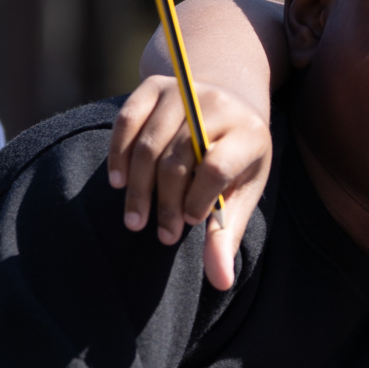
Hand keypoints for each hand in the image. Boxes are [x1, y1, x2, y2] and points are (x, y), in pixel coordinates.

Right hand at [108, 75, 271, 291]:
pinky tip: (119, 184)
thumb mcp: (242, 193)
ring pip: (149, 143)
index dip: (199, 199)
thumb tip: (221, 281)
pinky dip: (119, 154)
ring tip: (136, 220)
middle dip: (167, 202)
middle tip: (162, 235)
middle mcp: (217, 104)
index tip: (191, 223)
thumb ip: (228, 233)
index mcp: (249, 132)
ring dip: (139, 187)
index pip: (216, 167)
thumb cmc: (236, 159)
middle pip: (179, 159)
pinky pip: (127, 120)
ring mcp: (183, 90)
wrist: (229, 104)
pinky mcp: (153, 85)